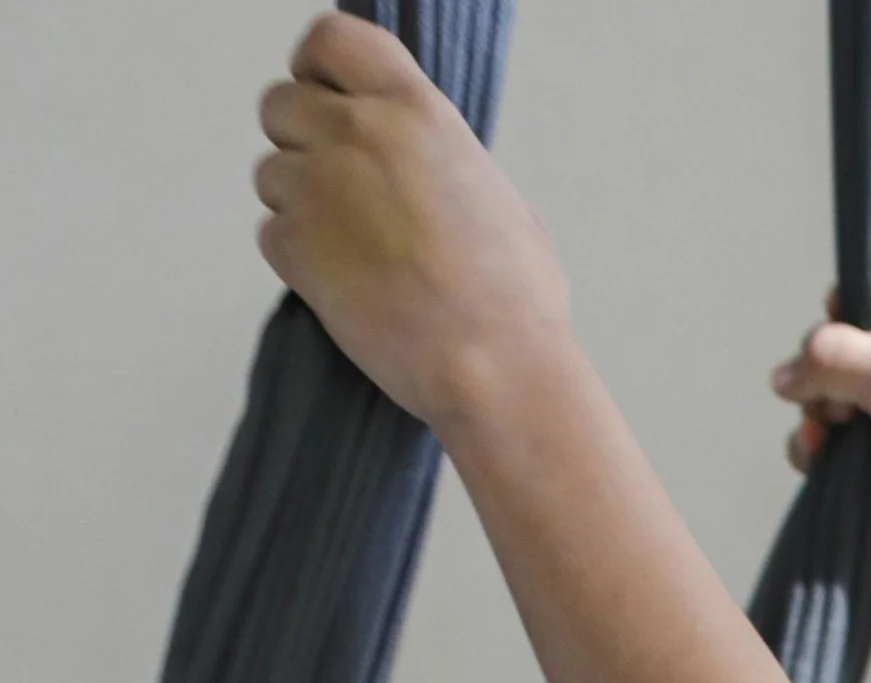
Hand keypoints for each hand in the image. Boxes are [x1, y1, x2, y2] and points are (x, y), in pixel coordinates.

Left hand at [255, 14, 567, 434]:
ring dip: (298, 206)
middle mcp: (357, 134)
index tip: (326, 96)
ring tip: (351, 252)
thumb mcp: (498, 197)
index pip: (332, 40)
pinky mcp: (295, 246)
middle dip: (299, 143)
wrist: (493, 366)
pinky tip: (344, 286)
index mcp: (414, 109)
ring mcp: (319, 188)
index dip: (318, 68)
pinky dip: (296, 258)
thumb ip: (444, 164)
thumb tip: (432, 176)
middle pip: (280, 105)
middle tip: (337, 192)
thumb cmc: (514, 298)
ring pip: (269, 173)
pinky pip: (270, 234)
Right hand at [771, 291, 870, 599]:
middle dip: (823, 377)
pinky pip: (840, 452)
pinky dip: (821, 456)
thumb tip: (784, 374)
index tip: (838, 345)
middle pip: (847, 353)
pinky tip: (816, 467)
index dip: (848, 313)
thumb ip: (839, 359)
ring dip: (814, 420)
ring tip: (818, 443)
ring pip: (836, 405)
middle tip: (837, 409)